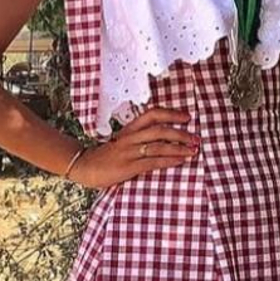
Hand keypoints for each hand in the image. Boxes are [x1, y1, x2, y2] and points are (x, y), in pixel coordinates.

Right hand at [70, 105, 199, 187]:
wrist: (83, 166)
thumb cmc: (105, 157)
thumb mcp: (122, 143)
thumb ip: (139, 141)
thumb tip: (163, 143)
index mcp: (129, 129)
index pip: (152, 114)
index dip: (171, 113)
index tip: (187, 116)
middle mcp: (130, 137)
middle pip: (160, 129)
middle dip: (181, 133)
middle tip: (196, 138)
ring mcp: (129, 151)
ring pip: (158, 145)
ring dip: (179, 148)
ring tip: (193, 151)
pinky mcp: (128, 166)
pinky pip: (152, 162)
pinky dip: (169, 160)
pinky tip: (180, 161)